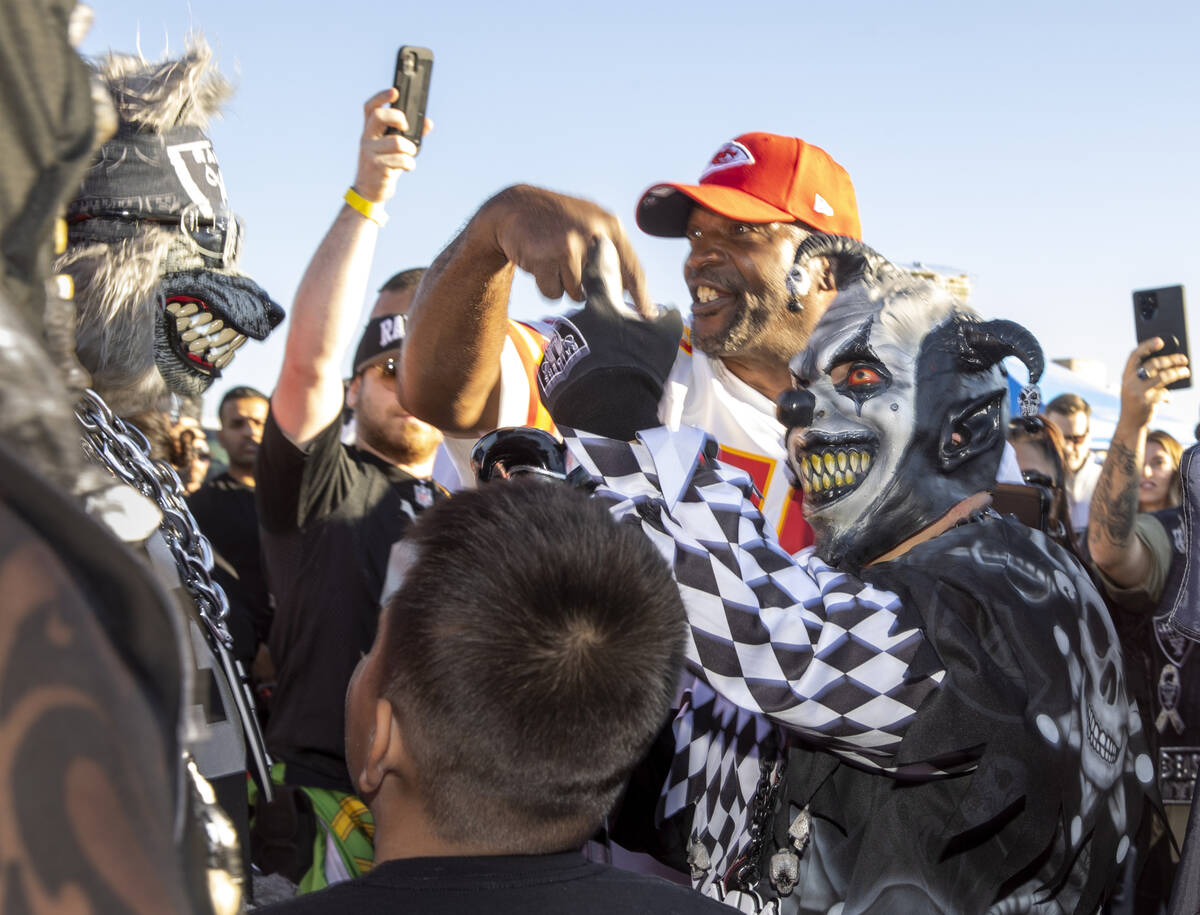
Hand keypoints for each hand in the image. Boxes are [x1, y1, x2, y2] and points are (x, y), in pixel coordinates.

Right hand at [353, 88, 430, 204]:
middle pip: (379, 116)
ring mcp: (369, 152)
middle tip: (406, 127)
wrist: (371, 191)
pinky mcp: (376, 167)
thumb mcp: (395, 149)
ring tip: (409, 155)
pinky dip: (410, 164)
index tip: (395, 92)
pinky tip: (408, 167)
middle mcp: (366, 138)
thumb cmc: (385, 165)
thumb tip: (428, 123)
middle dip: (397, 117)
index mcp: (370, 131)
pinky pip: (401, 160)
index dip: (381, 97)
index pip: (370, 108)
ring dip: (410, 149)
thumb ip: (411, 134)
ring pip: (397, 142)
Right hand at [479, 185, 652, 316]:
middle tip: (569, 263)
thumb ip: (611, 252)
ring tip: (553, 258)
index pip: (632, 268)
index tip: (649, 315)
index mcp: (610, 226)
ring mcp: (570, 245)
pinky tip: (539, 261)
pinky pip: (553, 293)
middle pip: (602, 287)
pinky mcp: (546, 257)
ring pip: (576, 293)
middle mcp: (594, 234)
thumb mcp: (590, 224)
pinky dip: (546, 285)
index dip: (641, 295)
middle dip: (588, 287)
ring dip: (564, 284)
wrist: (515, 208)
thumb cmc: (558, 221)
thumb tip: (629, 292)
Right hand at [1118, 337, 1189, 429]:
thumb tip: (1168, 363)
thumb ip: (1145, 375)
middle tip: (1183, 358)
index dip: (1147, 346)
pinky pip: (1164, 393)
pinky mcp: (1147, 401)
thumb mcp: (1135, 386)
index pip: (1135, 355)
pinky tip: (1169, 397)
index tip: (1160, 341)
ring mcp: (1138, 391)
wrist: (1129, 423)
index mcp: (1126, 374)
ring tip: (1186, 371)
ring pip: (1162, 377)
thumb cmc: (1135, 400)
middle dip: (1171, 360)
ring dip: (1177, 372)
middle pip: (1153, 364)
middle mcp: (1130, 381)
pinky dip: (1168, 395)